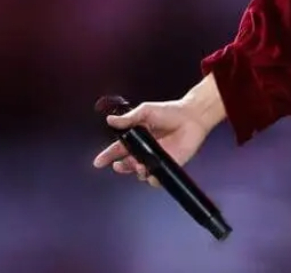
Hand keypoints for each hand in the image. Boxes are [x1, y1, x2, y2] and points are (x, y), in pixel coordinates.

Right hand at [91, 99, 212, 186]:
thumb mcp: (146, 111)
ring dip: (137, 171)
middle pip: (127, 164)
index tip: (98, 162)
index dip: (107, 156)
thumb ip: (128, 118)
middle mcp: (145, 150)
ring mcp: (157, 159)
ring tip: (139, 164)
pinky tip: (151, 173)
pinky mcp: (169, 165)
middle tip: (120, 164)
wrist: (192, 116)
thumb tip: (110, 120)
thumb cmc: (170, 111)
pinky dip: (152, 179)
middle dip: (122, 167)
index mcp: (137, 137)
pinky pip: (157, 179)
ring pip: (140, 173)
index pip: (118, 149)